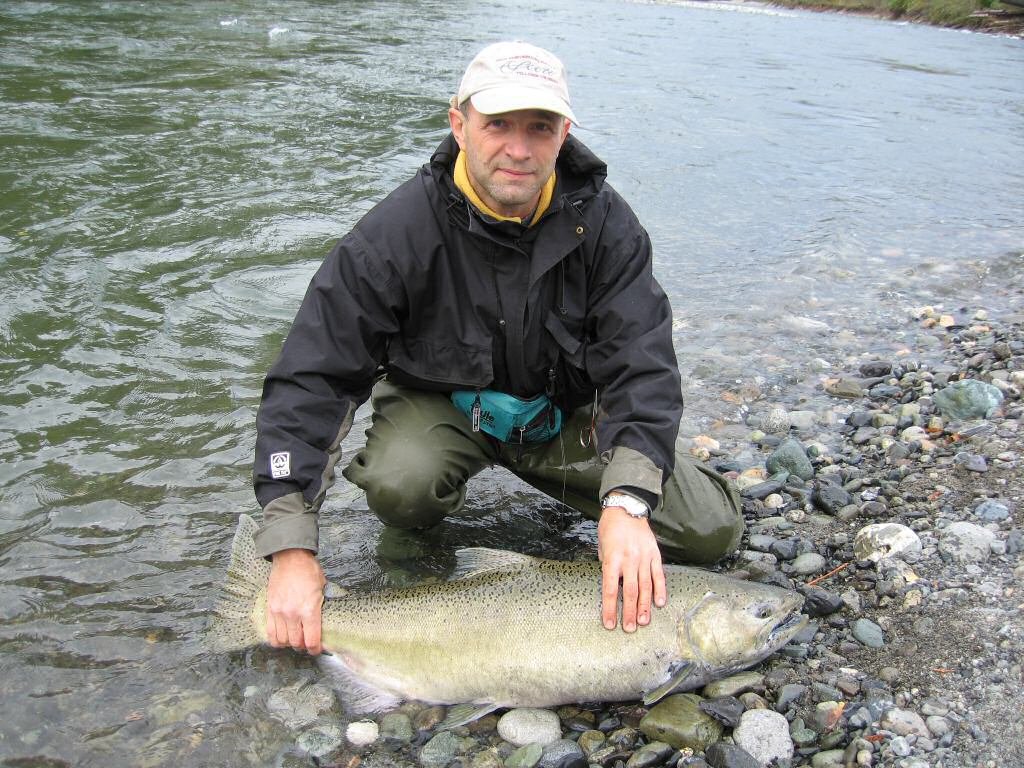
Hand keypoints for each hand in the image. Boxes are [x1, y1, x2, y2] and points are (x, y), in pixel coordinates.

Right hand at [266, 548, 325, 654]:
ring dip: (289, 643)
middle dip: (303, 646)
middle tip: (306, 643)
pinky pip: (270, 632)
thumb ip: (321, 606)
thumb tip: (323, 621)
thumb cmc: (308, 570)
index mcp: (309, 610)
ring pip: (282, 640)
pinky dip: (276, 639)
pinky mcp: (270, 609)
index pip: (311, 640)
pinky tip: (282, 637)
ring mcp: (279, 612)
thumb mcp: (323, 588)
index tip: (317, 649)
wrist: (290, 557)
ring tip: (295, 639)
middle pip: (296, 643)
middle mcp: (293, 614)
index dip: (315, 649)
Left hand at [597, 507, 666, 632]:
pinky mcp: (655, 554)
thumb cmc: (610, 528)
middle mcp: (629, 559)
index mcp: (612, 558)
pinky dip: (660, 590)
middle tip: (629, 628)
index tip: (609, 624)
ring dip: (644, 606)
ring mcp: (643, 557)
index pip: (609, 589)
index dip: (609, 608)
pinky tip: (660, 603)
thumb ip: (607, 566)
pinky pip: (658, 575)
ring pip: (645, 586)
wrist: (627, 508)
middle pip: (629, 591)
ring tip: (643, 622)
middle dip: (629, 612)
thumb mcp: (601, 546)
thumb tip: (612, 584)